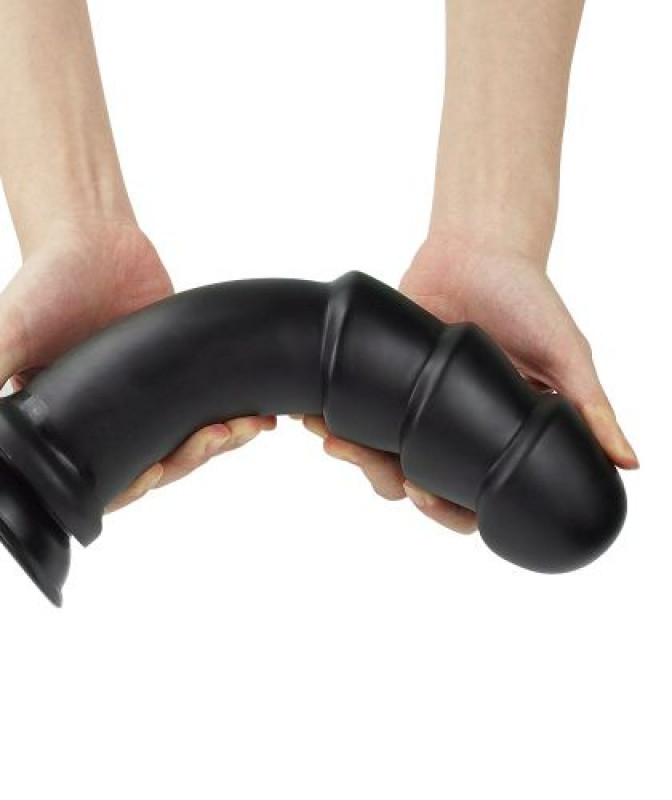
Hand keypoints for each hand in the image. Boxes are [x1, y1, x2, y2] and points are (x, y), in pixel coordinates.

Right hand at [0, 219, 275, 510]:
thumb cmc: (40, 284)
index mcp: (69, 423)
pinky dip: (235, 413)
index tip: (152, 475)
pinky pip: (210, 403)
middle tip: (211, 440)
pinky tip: (259, 414)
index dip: (130, 488)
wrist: (90, 237)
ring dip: (220, 443)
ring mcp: (151, 397)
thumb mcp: (4, 332)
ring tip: (245, 427)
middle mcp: (113, 417)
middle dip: (187, 461)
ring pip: (189, 441)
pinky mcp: (182, 372)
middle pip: (156, 464)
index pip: (99, 478)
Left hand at [300, 233, 637, 532]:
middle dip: (389, 481)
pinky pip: (353, 408)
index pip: (469, 495)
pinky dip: (330, 416)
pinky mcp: (381, 376)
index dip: (446, 510)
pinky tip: (311, 415)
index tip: (426, 497)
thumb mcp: (566, 354)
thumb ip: (590, 408)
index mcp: (492, 436)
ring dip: (353, 455)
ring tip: (331, 440)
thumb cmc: (530, 299)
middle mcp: (450, 428)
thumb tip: (630, 463)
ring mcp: (412, 405)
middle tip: (377, 467)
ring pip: (377, 453)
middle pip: (414, 481)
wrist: (480, 249)